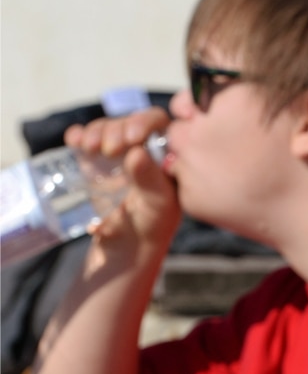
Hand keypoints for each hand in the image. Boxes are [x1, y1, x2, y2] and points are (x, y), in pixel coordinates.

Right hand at [63, 109, 179, 252]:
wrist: (123, 250)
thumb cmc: (150, 228)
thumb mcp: (158, 207)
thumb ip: (151, 180)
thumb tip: (137, 151)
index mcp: (167, 156)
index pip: (160, 124)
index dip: (145, 123)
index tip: (132, 139)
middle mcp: (144, 151)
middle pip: (129, 123)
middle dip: (116, 128)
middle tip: (108, 149)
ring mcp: (117, 155)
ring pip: (107, 128)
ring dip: (96, 131)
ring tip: (89, 148)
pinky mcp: (94, 162)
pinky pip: (85, 139)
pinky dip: (78, 135)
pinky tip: (75, 141)